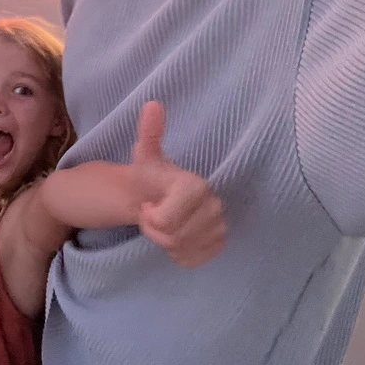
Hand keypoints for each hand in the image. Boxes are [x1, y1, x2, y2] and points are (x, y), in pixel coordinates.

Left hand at [132, 101, 225, 267]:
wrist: (158, 194)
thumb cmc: (150, 176)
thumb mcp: (144, 155)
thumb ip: (149, 132)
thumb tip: (152, 103)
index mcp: (196, 186)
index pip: (166, 222)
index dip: (151, 218)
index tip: (149, 204)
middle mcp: (215, 205)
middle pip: (173, 238)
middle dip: (155, 229)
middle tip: (154, 212)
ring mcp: (220, 226)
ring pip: (182, 250)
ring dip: (165, 241)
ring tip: (164, 221)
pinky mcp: (219, 244)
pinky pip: (191, 260)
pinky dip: (178, 253)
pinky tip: (177, 234)